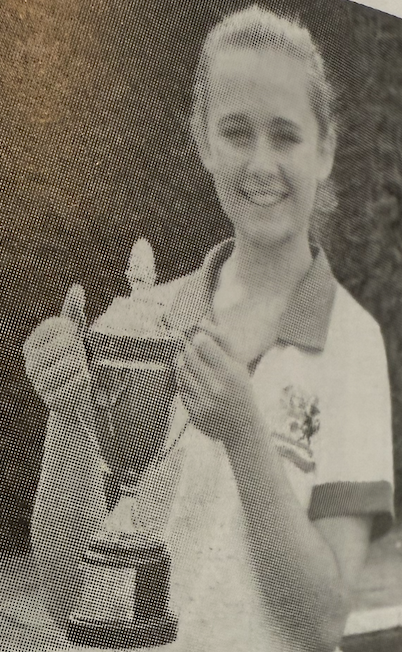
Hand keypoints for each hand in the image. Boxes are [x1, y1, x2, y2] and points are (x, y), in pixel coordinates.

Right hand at [23, 285, 90, 414]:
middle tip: (77, 359)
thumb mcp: (72, 335)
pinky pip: (78, 382)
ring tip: (78, 371)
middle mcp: (30, 364)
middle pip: (66, 343)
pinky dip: (84, 381)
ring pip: (73, 363)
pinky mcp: (53, 401)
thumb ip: (73, 312)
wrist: (74, 398)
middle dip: (78, 350)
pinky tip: (80, 383)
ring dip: (82, 366)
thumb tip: (77, 288)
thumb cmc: (72, 360)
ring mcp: (40, 384)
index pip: (58, 325)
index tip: (72, 340)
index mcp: (31, 345)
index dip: (73, 330)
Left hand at [175, 318, 260, 447]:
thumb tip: (200, 321)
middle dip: (187, 348)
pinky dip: (185, 383)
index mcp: (229, 371)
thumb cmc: (240, 389)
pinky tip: (196, 385)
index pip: (201, 342)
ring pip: (181, 371)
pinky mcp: (194, 413)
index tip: (199, 339)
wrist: (242, 428)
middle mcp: (215, 387)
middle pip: (187, 354)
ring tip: (195, 367)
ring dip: (184, 364)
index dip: (197, 337)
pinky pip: (180, 388)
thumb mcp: (238, 364)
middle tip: (191, 349)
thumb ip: (222, 340)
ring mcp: (203, 401)